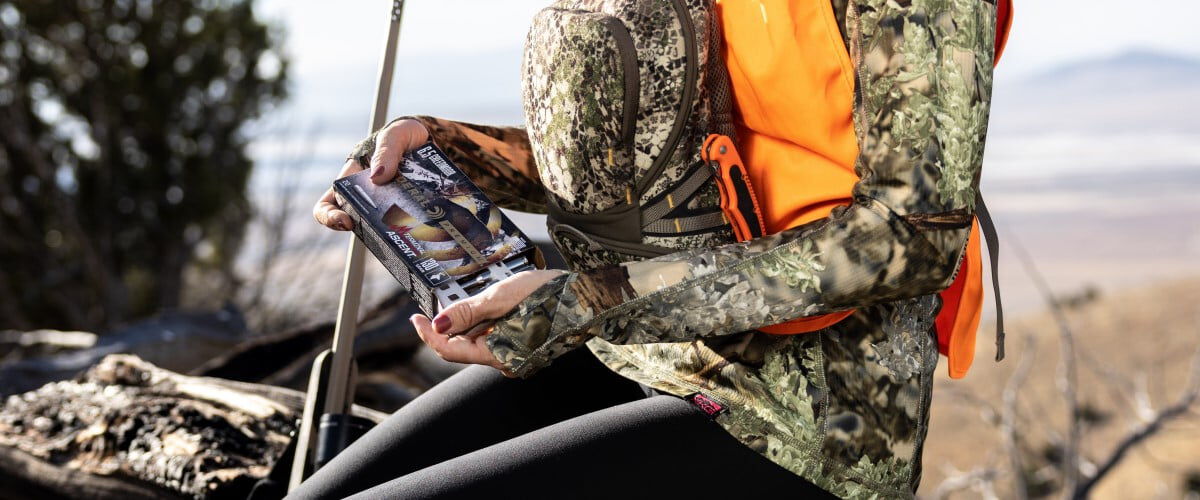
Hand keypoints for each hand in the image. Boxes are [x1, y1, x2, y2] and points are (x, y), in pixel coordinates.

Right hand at [313, 118, 429, 230]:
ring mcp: (390, 207)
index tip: (347, 222)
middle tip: (386, 232)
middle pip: (358, 224)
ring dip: (395, 234)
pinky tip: (430, 229)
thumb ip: (387, 151)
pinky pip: (411, 228)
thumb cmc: (404, 135)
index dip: (330, 216)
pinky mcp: (411, 211)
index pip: (329, 204)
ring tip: (410, 232)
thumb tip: (377, 176)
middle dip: (369, 231)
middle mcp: (368, 198)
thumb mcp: (395, 136)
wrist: (432, 139)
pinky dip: (417, 231)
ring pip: (386, 231)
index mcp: (353, 180)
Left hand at [410, 269, 564, 373]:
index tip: (415, 317)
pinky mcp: (523, 346)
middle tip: (442, 299)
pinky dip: (487, 321)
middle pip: (463, 346)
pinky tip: (491, 302)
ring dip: (470, 320)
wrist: (587, 298)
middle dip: (451, 324)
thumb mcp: (502, 297)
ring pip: (479, 340)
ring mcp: (515, 355)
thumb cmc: (549, 296)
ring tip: (474, 295)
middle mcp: (506, 362)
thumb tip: (439, 323)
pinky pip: (495, 336)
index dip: (428, 334)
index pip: (449, 350)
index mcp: (499, 355)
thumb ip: (468, 312)